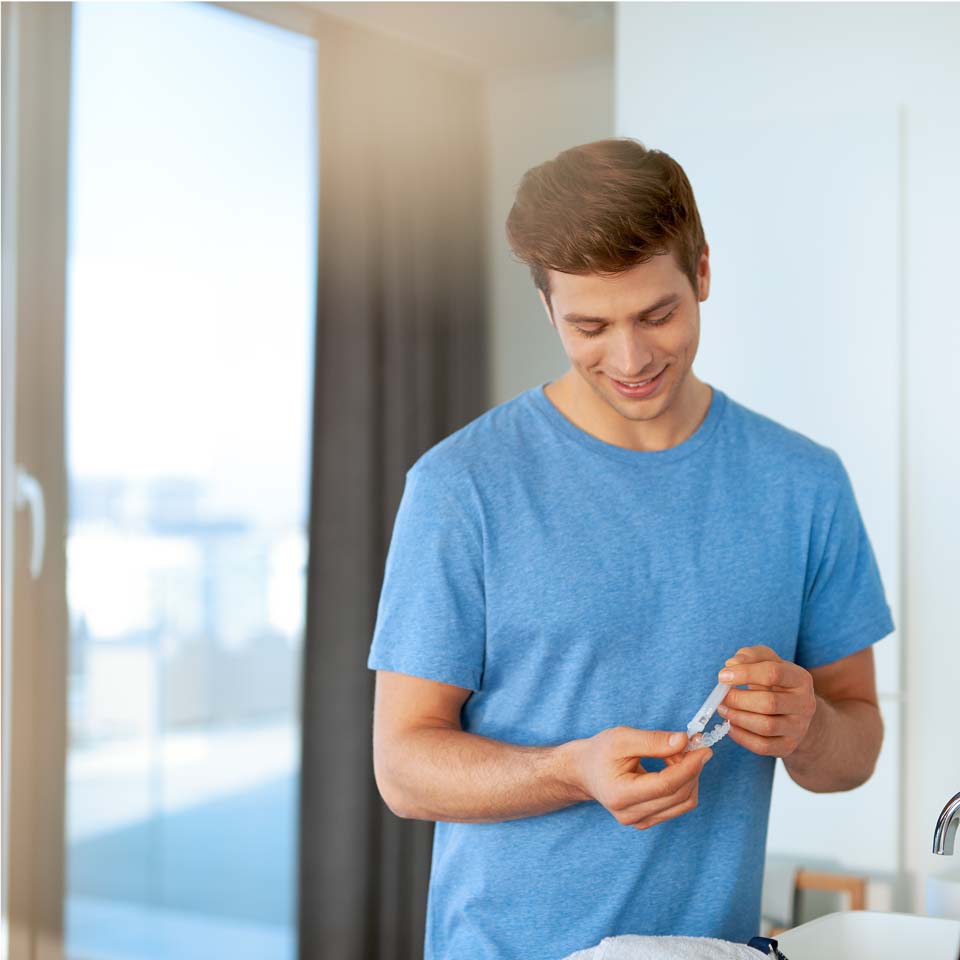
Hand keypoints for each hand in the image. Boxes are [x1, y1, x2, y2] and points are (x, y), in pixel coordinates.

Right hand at [574, 726, 712, 829]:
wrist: (584, 771)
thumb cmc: (600, 752)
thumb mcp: (621, 738)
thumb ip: (653, 740)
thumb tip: (684, 741)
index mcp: (621, 795)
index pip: (666, 785)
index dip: (689, 767)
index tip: (704, 749)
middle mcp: (631, 815)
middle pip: (679, 795)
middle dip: (691, 768)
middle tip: (687, 744)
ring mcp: (640, 822)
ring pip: (683, 802)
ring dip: (688, 776)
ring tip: (674, 754)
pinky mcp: (648, 820)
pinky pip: (678, 805)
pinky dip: (682, 784)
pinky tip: (671, 767)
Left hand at [716, 644, 817, 757]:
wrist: (794, 711)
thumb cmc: (776, 681)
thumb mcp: (767, 661)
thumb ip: (750, 656)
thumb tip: (731, 665)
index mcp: (800, 679)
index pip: (773, 673)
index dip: (744, 673)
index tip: (723, 676)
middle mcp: (805, 704)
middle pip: (769, 703)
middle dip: (738, 699)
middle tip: (721, 696)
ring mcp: (798, 728)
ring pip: (765, 726)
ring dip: (737, 717)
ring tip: (722, 708)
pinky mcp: (788, 746)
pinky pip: (762, 746)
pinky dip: (741, 736)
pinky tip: (730, 725)